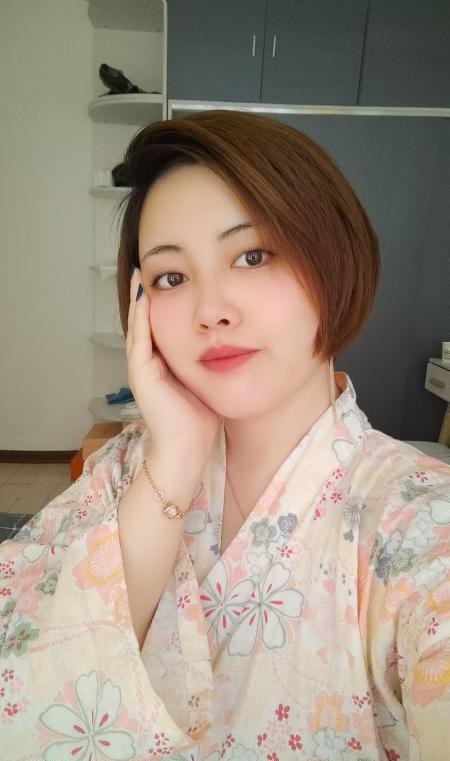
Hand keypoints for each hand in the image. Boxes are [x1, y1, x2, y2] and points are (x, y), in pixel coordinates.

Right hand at [126, 268, 220, 460]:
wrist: (188, 448)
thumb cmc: (201, 421)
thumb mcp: (207, 381)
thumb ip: (210, 361)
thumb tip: (230, 343)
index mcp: (163, 365)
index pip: (159, 326)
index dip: (160, 303)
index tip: (169, 279)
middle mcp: (148, 364)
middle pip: (145, 322)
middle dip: (147, 296)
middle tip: (146, 266)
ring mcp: (141, 369)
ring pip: (138, 326)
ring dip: (139, 300)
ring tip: (140, 274)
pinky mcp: (140, 375)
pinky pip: (139, 340)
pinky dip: (140, 318)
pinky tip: (145, 298)